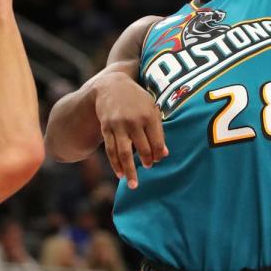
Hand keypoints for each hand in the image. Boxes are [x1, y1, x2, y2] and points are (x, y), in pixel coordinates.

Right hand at [95, 71, 167, 188]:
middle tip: (149, 167)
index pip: (157, 141)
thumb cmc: (136, 99)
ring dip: (129, 170)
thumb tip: (165, 154)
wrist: (111, 86)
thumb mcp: (151, 107)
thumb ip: (158, 129)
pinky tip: (120, 174)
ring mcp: (118, 126)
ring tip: (133, 185)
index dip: (159, 154)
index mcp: (148, 115)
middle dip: (147, 161)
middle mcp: (133, 121)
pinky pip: (111, 150)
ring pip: (124, 153)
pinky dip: (115, 164)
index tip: (159, 159)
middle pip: (142, 149)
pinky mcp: (106, 129)